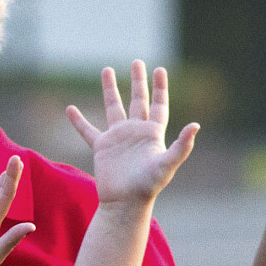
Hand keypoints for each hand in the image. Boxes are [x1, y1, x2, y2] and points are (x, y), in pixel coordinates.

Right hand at [67, 61, 199, 206]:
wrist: (125, 203)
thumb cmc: (148, 186)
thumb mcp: (168, 164)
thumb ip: (182, 145)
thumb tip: (196, 125)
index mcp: (152, 133)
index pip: (158, 104)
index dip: (159, 87)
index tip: (160, 69)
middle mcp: (135, 131)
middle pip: (137, 100)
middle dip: (138, 81)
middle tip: (137, 62)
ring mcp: (118, 138)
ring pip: (113, 108)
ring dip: (110, 89)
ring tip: (106, 69)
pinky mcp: (101, 148)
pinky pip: (87, 130)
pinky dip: (78, 120)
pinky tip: (70, 109)